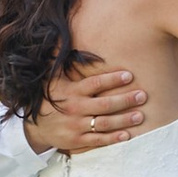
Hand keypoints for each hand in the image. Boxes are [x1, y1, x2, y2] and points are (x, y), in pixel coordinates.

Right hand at [26, 59, 149, 154]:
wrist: (35, 127)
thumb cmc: (50, 98)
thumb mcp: (53, 78)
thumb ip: (62, 59)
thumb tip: (63, 35)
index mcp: (72, 91)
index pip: (95, 83)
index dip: (112, 79)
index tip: (129, 75)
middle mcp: (75, 108)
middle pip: (104, 104)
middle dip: (125, 100)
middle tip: (143, 95)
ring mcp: (76, 125)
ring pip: (104, 123)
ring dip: (124, 120)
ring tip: (140, 116)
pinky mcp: (77, 141)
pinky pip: (98, 140)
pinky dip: (113, 138)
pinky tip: (127, 135)